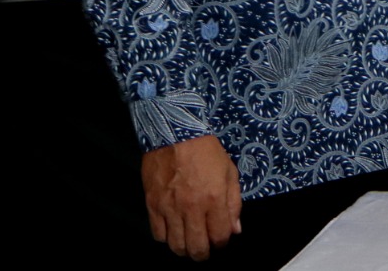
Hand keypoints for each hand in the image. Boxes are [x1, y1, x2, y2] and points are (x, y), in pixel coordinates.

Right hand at [141, 134, 241, 260]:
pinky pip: (158, 234)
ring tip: (190, 243)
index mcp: (214, 199)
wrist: (175, 133)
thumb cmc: (207, 151)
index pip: (219, 236)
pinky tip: (173, 231)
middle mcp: (191, 208)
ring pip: (176, 245)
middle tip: (205, 249)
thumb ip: (233, 203)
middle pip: (196, 247)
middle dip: (204, 253)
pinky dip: (167, 238)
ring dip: (185, 249)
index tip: (221, 240)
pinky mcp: (152, 205)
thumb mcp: (229, 172)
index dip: (222, 243)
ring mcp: (169, 208)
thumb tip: (235, 229)